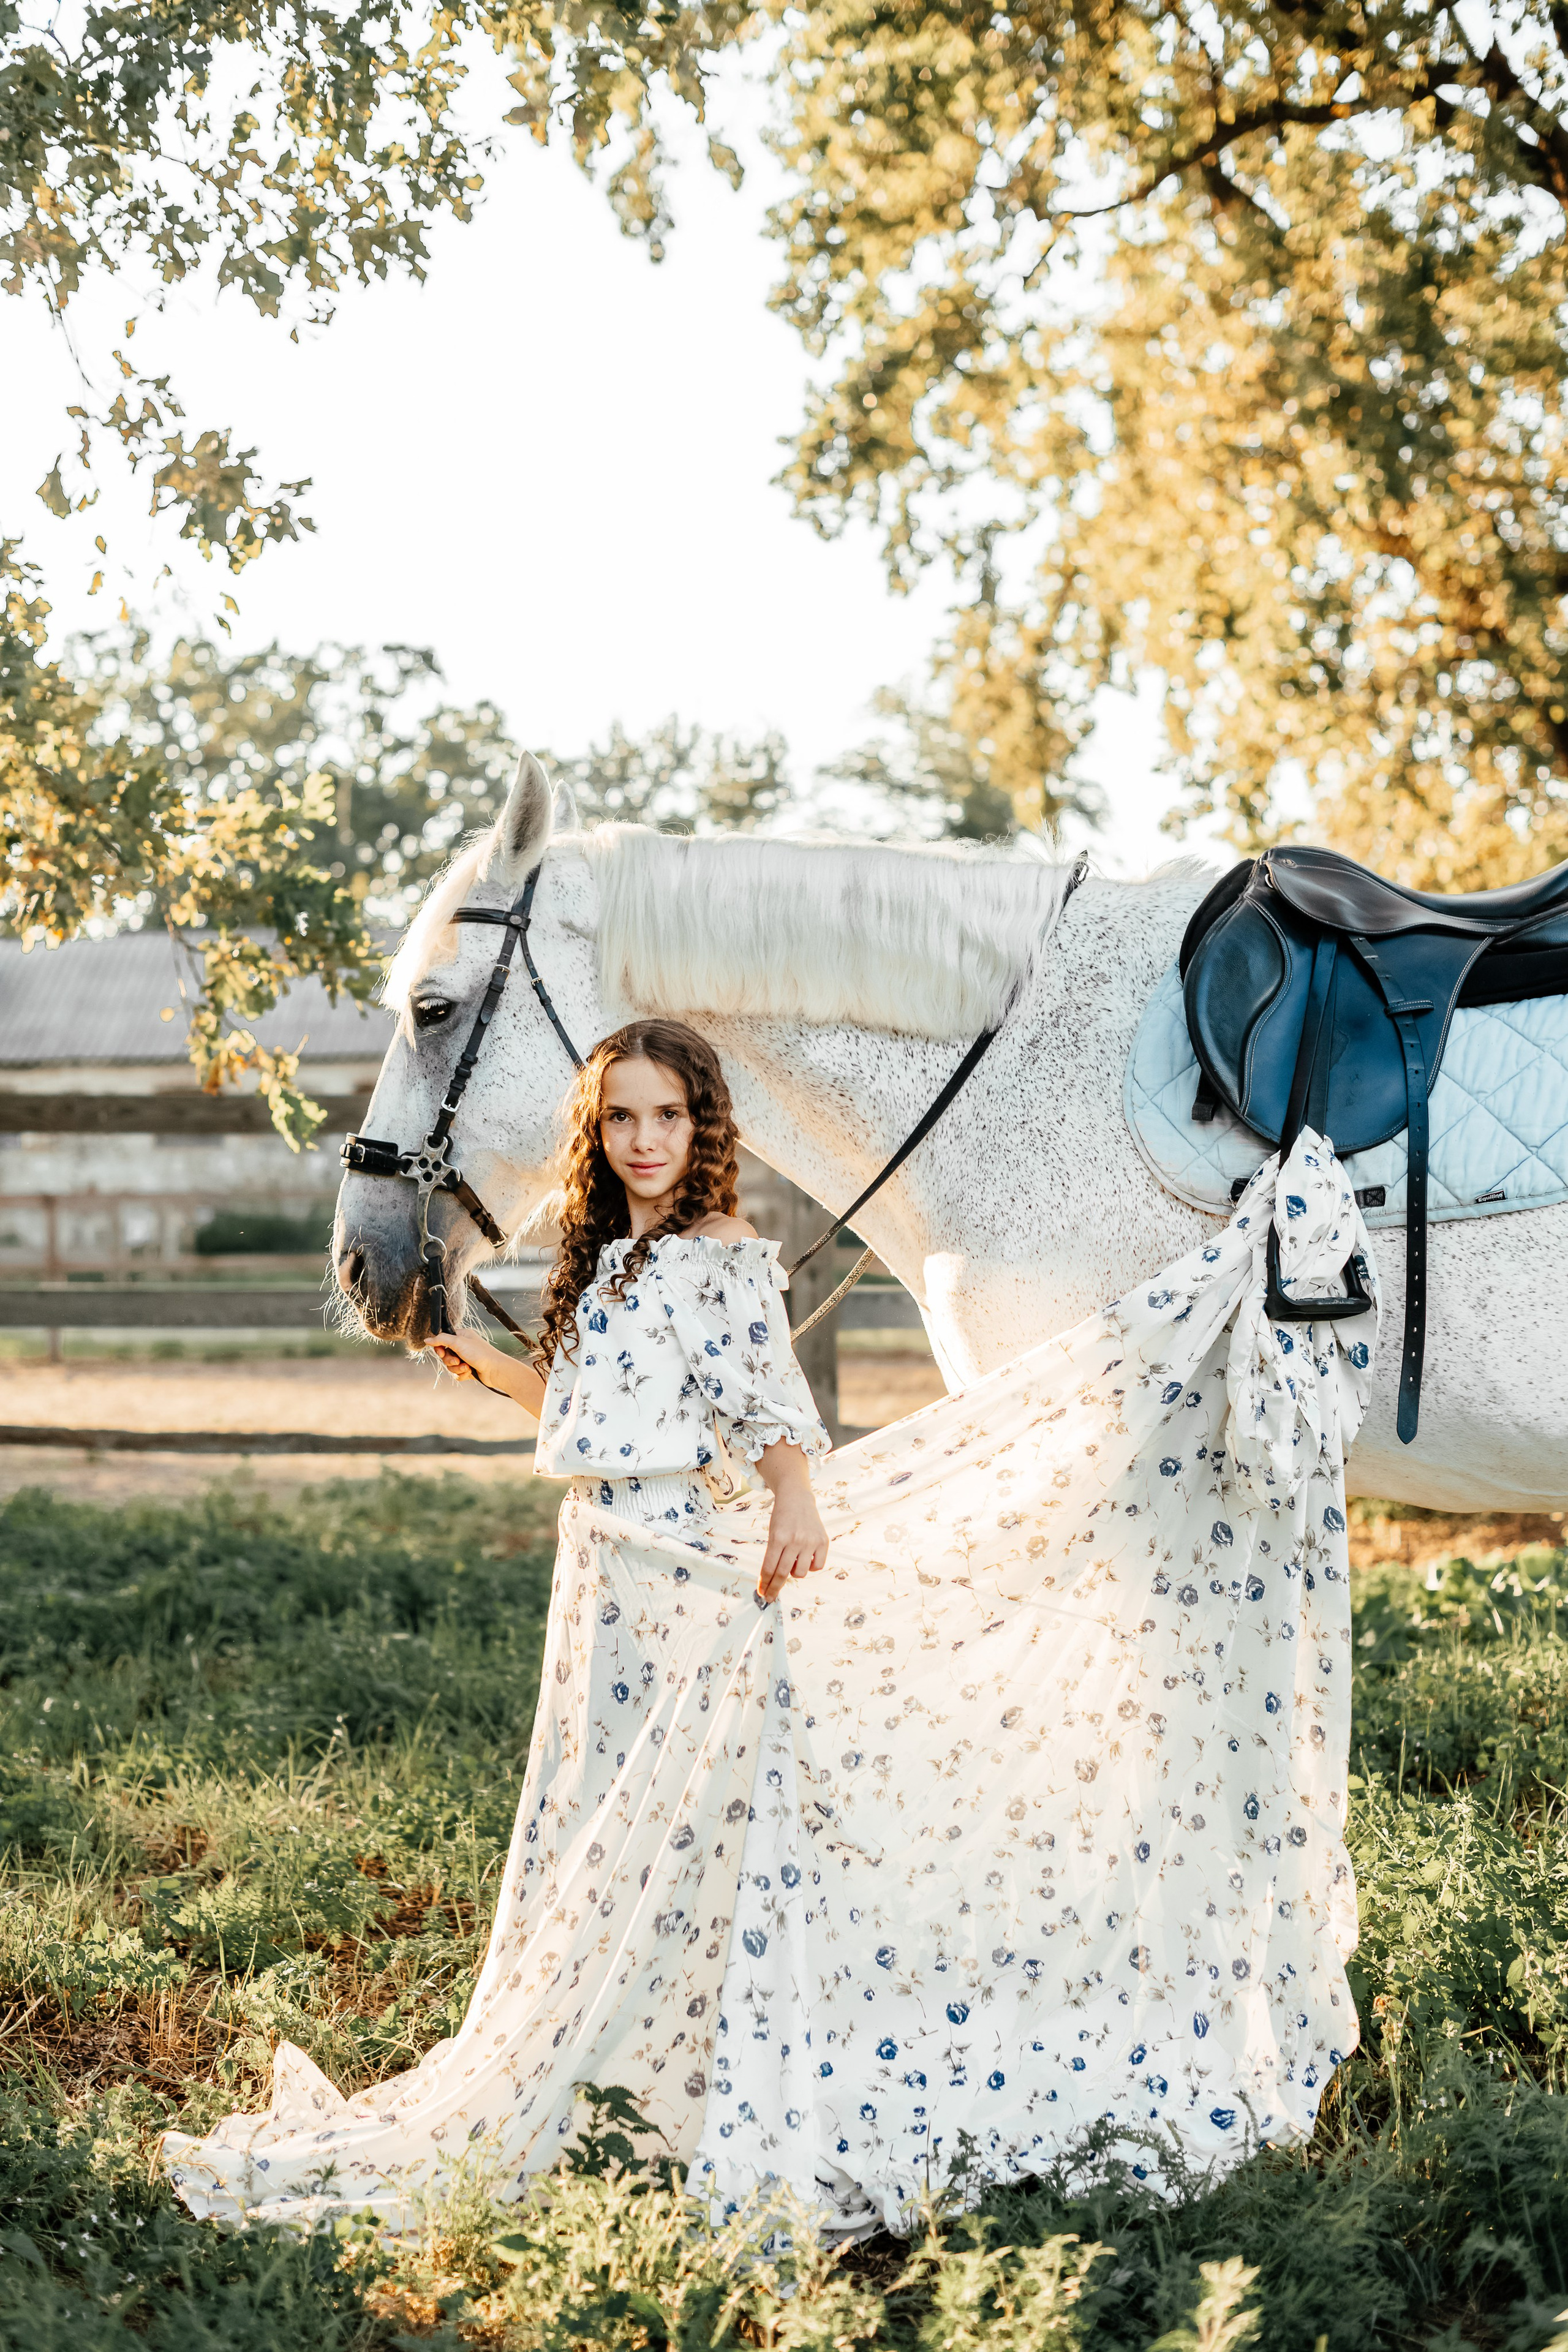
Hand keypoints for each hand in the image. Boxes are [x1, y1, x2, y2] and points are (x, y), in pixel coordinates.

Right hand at [429, 1328, 506, 1384]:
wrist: (494, 1370)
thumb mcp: (458, 1342)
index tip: (442, 1352)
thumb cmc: (480, 1353)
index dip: (440, 1348)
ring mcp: (465, 1358)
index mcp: (462, 1336)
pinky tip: (469, 1372)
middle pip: (445, 1355)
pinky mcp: (468, 1369)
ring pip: (450, 1366)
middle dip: (450, 1360)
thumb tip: (427, 1339)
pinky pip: (456, 1373)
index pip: (443, 1340)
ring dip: (457, 1368)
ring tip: (466, 1367)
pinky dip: (461, 1374)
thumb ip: (441, 1339)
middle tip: (458, 1360)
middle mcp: (463, 1346)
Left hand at [758, 1482, 828, 1602]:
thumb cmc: (782, 1518)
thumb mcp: (772, 1533)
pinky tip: (806, 1557)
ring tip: (793, 1560)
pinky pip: (817, 1566)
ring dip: (794, 1573)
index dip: (765, 1583)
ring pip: (801, 1573)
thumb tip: (772, 1580)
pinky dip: (811, 1566)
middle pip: (782, 1573)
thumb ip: (773, 1554)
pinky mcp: (823, 1541)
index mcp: (778, 1537)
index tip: (761, 1593)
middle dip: (774, 1588)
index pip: (769, 1567)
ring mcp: (810, 1541)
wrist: (798, 1499)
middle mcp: (795, 1540)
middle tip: (769, 1596)